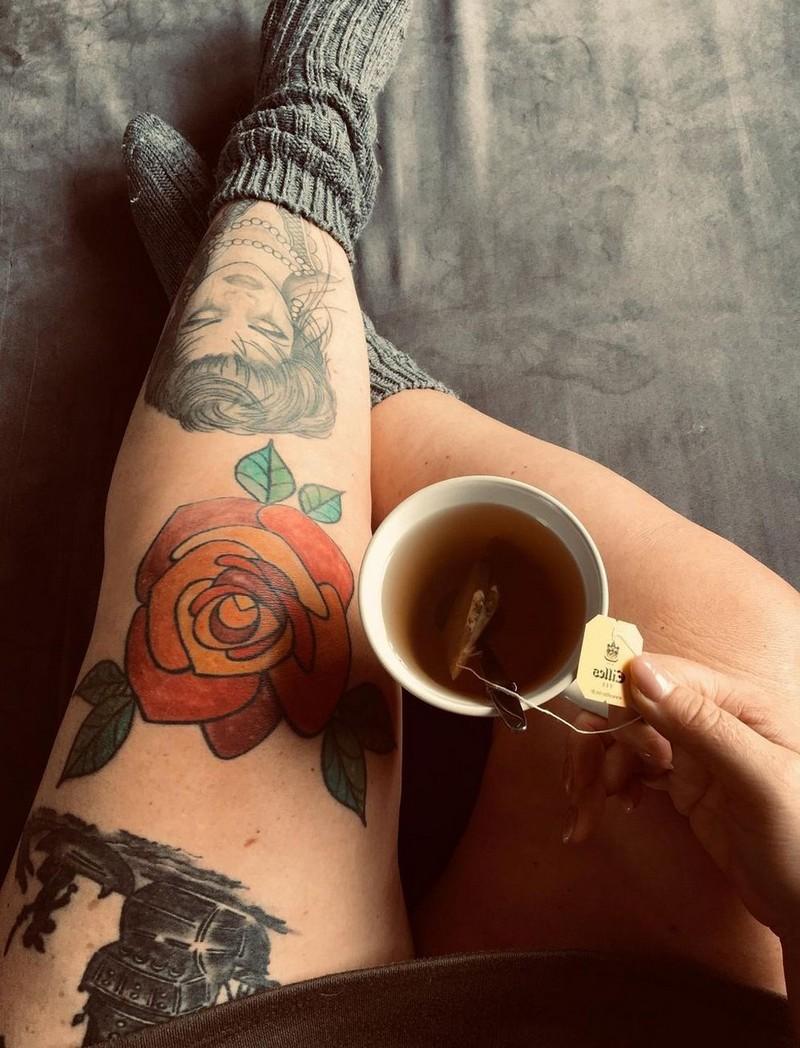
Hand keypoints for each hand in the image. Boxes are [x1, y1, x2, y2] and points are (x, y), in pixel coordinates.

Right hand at [564, 652, 799, 944]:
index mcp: (735, 704)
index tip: (594, 733)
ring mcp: (697, 754)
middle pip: (632, 707)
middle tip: (579, 785)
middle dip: (596, 741)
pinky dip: (613, 786)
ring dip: (597, 769)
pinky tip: (615, 808)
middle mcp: (711, 720)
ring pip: (626, 739)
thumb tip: (637, 671)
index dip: (617, 697)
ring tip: (586, 812)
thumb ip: (701, 724)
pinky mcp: (686, 786)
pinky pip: (636, 770)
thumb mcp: (759, 779)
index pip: (660, 676)